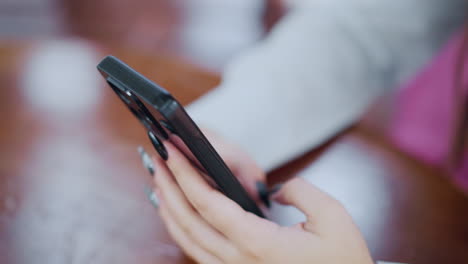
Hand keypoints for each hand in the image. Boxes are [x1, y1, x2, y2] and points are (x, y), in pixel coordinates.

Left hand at [151, 142, 372, 263]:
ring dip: (169, 209)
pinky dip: (181, 230)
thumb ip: (300, 191)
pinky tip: (176, 214)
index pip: (209, 205)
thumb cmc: (344, 261)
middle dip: (169, 187)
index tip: (172, 152)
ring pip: (187, 240)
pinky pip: (197, 253)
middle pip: (189, 221)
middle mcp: (238, 262)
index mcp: (259, 244)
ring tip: (159, 182)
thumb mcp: (334, 217)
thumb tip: (271, 188)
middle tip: (157, 160)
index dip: (186, 175)